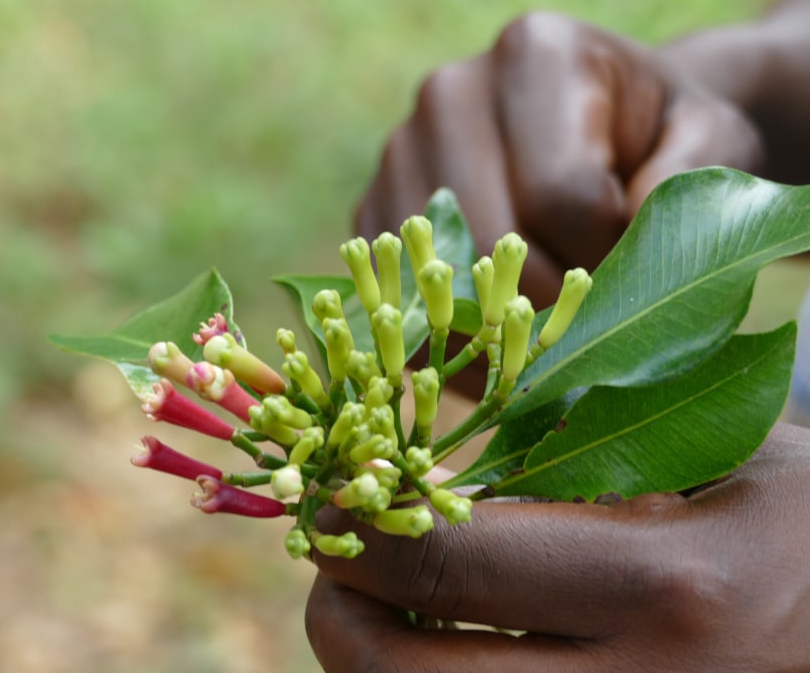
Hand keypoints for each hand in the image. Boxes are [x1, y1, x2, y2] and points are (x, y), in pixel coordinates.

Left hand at [305, 423, 809, 671]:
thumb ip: (572, 442)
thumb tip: (418, 460)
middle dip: (340, 616)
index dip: (358, 524)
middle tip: (335, 565)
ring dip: (380, 664)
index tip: (330, 496)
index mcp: (668, 585)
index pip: (447, 558)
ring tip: (384, 607)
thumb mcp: (714, 451)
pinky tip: (453, 647)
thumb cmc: (803, 520)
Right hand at [355, 12, 761, 307]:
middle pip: (487, 239)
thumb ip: (685, 184)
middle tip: (589, 327)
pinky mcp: (373, 208)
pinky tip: (495, 353)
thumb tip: (620, 248)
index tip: (630, 276)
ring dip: (493, 334)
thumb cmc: (659, 139)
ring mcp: (400, 151)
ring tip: (546, 339)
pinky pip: (394, 299)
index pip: (559, 194)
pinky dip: (444, 344)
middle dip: (546, 304)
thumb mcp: (708, 143)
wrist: (603, 129)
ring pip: (432, 277)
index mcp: (535, 55)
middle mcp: (451, 93)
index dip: (602, 260)